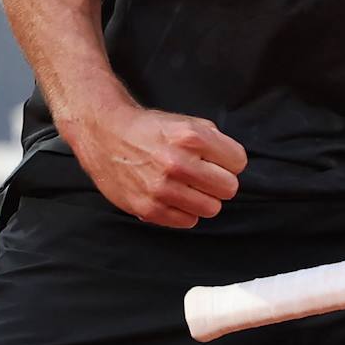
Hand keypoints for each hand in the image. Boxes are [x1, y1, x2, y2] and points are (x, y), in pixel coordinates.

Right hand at [63, 101, 247, 227]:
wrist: (106, 135)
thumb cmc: (151, 130)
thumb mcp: (187, 122)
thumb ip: (214, 141)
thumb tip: (234, 165)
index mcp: (192, 137)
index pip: (238, 162)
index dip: (230, 161)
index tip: (218, 161)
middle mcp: (178, 163)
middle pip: (229, 188)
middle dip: (220, 182)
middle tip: (205, 177)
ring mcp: (162, 188)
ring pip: (211, 208)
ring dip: (204, 199)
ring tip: (189, 188)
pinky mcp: (148, 208)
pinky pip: (188, 221)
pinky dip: (185, 212)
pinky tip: (174, 198)